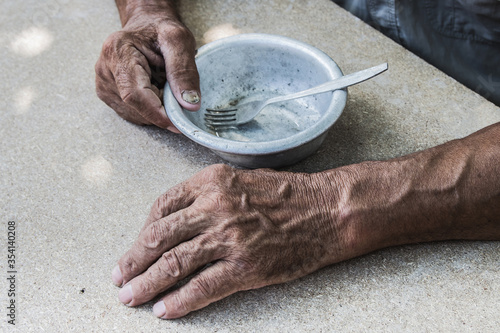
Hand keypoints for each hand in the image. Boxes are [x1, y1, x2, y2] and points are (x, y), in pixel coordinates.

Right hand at [95, 11, 199, 130]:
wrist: (146, 26)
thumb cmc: (160, 30)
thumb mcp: (179, 41)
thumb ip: (184, 71)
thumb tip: (190, 104)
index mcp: (118, 52)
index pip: (134, 95)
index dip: (157, 113)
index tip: (178, 123)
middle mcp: (105, 70)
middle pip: (136, 107)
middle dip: (161, 109)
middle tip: (177, 94)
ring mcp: (104, 85)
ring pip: (135, 114)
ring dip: (156, 109)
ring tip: (163, 85)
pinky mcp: (108, 95)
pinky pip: (133, 114)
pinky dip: (150, 109)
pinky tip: (155, 91)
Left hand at [111, 164, 349, 318]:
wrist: (326, 210)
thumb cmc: (286, 194)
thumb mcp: (241, 178)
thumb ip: (207, 194)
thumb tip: (177, 219)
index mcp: (212, 182)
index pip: (163, 206)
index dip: (143, 230)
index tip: (137, 246)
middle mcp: (215, 208)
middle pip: (160, 236)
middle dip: (134, 259)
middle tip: (120, 275)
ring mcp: (229, 238)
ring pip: (174, 263)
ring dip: (147, 283)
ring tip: (130, 295)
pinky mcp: (245, 266)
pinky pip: (203, 287)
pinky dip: (179, 301)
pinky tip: (164, 309)